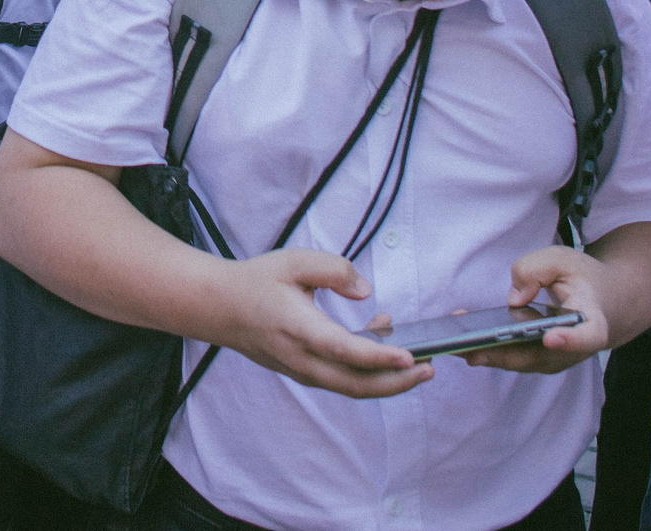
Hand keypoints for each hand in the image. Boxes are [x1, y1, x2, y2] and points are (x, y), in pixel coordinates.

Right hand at [211, 249, 433, 398]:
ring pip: (352, 389)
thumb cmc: (257, 281)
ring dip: (388, 382)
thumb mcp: (294, 261)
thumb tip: (366, 291)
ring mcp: (302, 371)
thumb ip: (334, 270)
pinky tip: (383, 344)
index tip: (410, 355)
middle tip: (431, 367)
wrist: (219, 308)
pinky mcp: (304, 374)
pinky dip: (368, 374)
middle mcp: (301, 359)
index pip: (345, 351)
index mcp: (298, 328)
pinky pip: (342, 382)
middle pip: (356, 384)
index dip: (380, 356)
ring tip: (419, 364)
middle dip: (398, 381)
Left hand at [462, 246, 611, 374]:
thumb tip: (514, 298)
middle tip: (471, 350)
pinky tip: (460, 341)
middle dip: (504, 355)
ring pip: (521, 362)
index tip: (550, 337)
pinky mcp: (539, 359)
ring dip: (487, 354)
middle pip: (541, 357)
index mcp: (592, 320)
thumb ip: (537, 269)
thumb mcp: (563, 260)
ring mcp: (557, 358)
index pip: (588, 336)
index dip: (571, 340)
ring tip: (454, 344)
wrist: (602, 303)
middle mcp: (576, 348)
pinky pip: (512, 358)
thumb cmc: (582, 279)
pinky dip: (488, 350)